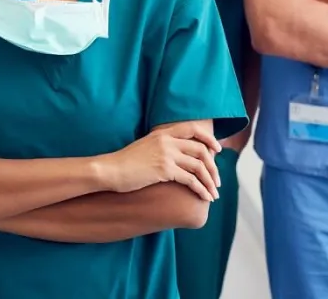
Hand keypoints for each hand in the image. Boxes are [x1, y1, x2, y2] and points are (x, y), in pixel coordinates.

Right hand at [98, 129, 219, 200]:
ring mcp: (166, 154)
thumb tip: (178, 157)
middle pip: (201, 150)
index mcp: (163, 133)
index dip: (209, 139)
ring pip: (199, 166)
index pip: (193, 129)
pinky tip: (204, 197)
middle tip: (217, 182)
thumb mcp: (145, 147)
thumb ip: (162, 147)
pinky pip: (191, 179)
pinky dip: (201, 189)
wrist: (110, 170)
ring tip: (213, 194)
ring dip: (210, 181)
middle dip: (213, 167)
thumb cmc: (126, 162)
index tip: (217, 150)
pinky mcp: (164, 169)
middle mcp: (167, 141)